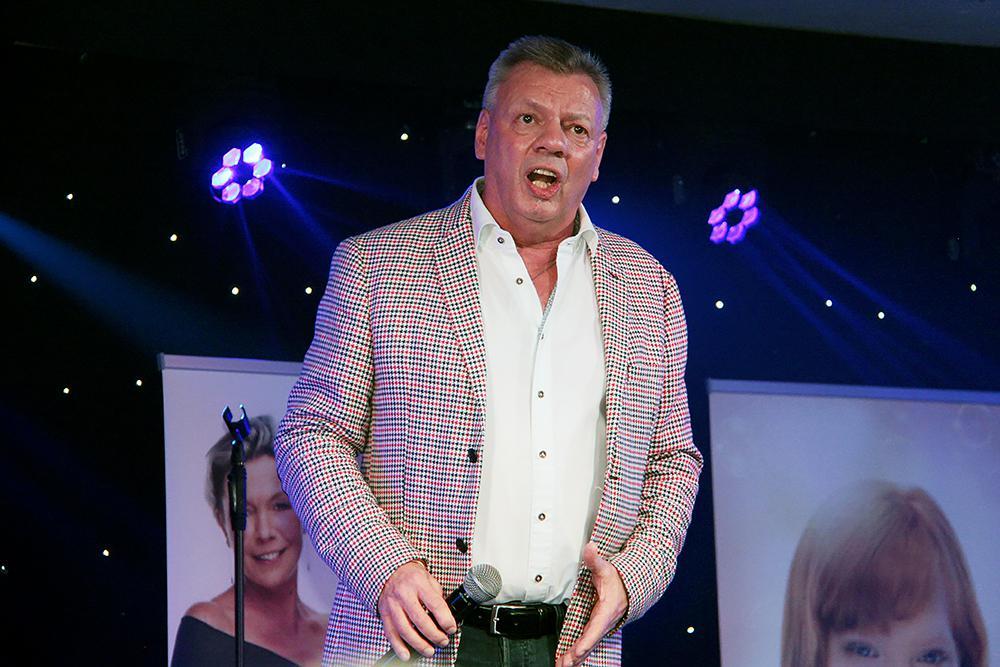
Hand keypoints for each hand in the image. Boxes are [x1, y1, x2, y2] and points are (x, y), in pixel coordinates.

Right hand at [378, 560, 456, 660]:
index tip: (451, 629)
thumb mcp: (428, 579)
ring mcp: (392, 604)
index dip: (445, 619)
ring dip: (418, 644)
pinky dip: (398, 647)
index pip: (435, 604)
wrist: (390, 572)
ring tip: (429, 651)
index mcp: (418, 583)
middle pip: (420, 619)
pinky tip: (406, 655)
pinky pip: (390, 633)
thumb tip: (447, 616)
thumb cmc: (412, 577)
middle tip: (442, 641)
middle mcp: (404, 594)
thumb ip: (437, 596)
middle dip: (434, 634)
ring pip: (405, 629)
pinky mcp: (384, 613)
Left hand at [557, 542, 627, 666]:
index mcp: (607, 610)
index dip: (585, 641)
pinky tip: (570, 659)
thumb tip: (590, 548)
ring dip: (576, 657)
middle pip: (590, 642)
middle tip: (563, 665)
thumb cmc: (619, 579)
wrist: (631, 586)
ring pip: (589, 644)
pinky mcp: (598, 627)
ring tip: (562, 666)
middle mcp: (605, 622)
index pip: (595, 628)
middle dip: (577, 655)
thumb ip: (595, 560)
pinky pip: (588, 641)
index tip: (576, 651)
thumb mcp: (606, 568)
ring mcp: (602, 626)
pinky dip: (579, 652)